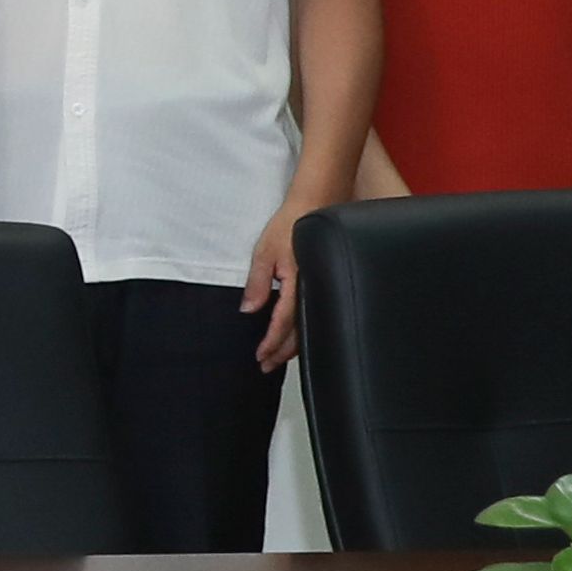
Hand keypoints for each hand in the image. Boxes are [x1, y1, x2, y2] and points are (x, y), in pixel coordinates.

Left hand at [245, 207, 305, 371]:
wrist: (318, 203)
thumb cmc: (290, 225)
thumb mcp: (264, 253)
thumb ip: (257, 283)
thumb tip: (249, 310)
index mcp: (296, 285)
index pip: (283, 324)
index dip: (271, 344)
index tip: (261, 358)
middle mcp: (311, 290)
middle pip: (298, 332)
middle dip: (282, 352)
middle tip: (267, 366)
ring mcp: (319, 287)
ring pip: (308, 325)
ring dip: (294, 345)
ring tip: (279, 357)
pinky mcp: (322, 281)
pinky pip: (313, 312)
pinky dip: (303, 329)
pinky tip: (297, 334)